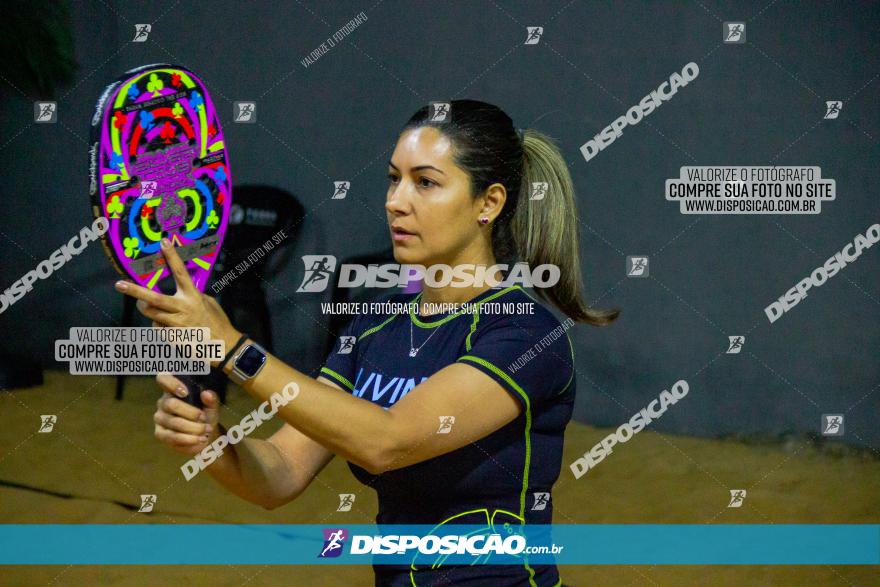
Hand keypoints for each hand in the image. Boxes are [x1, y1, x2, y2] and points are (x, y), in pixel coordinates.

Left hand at [114, 238, 240, 357]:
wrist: (224, 346)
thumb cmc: (218, 322)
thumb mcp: (208, 303)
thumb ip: (193, 295)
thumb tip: (181, 291)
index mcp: (193, 297)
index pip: (180, 273)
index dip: (172, 257)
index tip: (163, 243)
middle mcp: (183, 309)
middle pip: (153, 299)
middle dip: (135, 291)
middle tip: (120, 284)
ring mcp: (176, 324)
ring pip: (151, 315)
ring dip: (148, 310)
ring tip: (149, 307)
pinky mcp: (172, 338)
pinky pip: (158, 329)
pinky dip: (160, 326)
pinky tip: (171, 328)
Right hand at [154, 373, 221, 455]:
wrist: (204, 436)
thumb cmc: (205, 416)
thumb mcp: (212, 407)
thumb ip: (211, 399)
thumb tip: (207, 393)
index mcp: (174, 390)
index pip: (163, 379)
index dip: (171, 383)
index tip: (185, 392)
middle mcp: (163, 402)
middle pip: (171, 404)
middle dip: (191, 413)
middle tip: (204, 418)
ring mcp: (160, 418)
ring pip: (174, 422)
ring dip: (193, 428)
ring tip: (206, 430)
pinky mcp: (160, 433)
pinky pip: (171, 436)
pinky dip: (188, 439)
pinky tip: (199, 439)